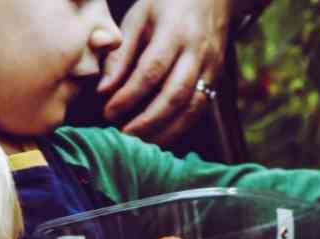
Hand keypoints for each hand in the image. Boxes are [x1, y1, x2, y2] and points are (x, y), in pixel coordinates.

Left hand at [97, 0, 234, 144]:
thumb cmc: (167, 3)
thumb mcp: (139, 17)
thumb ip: (121, 54)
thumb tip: (103, 90)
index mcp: (175, 31)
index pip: (151, 70)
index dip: (129, 96)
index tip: (108, 112)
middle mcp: (197, 52)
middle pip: (175, 95)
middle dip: (147, 121)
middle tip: (122, 135)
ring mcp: (211, 67)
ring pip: (191, 109)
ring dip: (164, 131)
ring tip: (139, 143)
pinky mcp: (217, 79)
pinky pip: (199, 111)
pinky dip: (179, 129)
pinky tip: (159, 138)